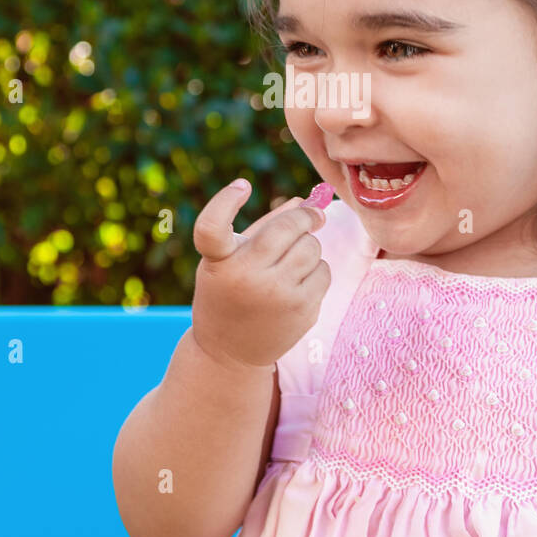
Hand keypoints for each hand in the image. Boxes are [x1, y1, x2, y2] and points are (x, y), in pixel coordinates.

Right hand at [190, 179, 331, 371]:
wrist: (229, 350)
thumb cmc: (230, 291)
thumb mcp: (232, 258)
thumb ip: (265, 226)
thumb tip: (307, 201)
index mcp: (220, 261)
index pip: (212, 226)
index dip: (225, 201)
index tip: (242, 186)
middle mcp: (246, 278)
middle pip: (290, 227)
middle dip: (302, 219)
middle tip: (308, 217)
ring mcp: (277, 296)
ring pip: (313, 248)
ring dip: (308, 246)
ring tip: (293, 259)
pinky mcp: (302, 311)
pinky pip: (324, 272)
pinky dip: (316, 269)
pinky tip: (299, 281)